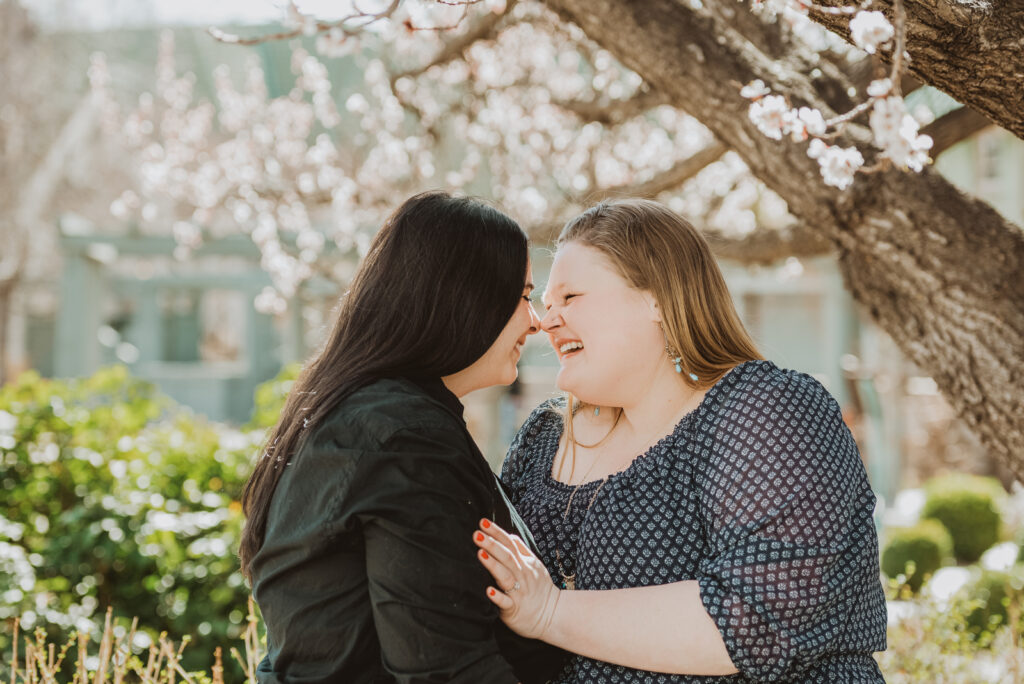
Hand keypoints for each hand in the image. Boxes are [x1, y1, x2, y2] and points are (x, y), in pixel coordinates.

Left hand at [473, 519, 560, 640]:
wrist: (552, 615)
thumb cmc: (539, 589)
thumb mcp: (535, 565)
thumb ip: (522, 550)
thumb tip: (509, 535)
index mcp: (525, 563)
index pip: (509, 543)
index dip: (496, 532)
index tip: (483, 522)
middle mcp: (522, 575)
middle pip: (506, 556)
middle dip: (492, 544)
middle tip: (476, 534)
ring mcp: (518, 592)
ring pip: (505, 576)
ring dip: (493, 565)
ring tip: (480, 554)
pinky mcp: (514, 609)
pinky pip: (506, 603)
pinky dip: (497, 596)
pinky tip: (488, 590)